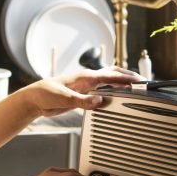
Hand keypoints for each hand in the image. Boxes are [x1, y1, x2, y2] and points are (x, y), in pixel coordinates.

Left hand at [20, 66, 142, 116]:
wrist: (34, 100)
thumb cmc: (45, 94)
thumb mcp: (63, 98)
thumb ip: (82, 101)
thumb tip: (99, 101)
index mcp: (84, 77)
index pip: (110, 75)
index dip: (126, 78)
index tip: (139, 81)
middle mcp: (87, 79)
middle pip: (112, 74)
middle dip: (127, 76)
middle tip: (142, 82)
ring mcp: (85, 86)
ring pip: (108, 81)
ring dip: (121, 82)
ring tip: (134, 87)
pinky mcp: (82, 94)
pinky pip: (102, 90)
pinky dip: (112, 91)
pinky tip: (117, 96)